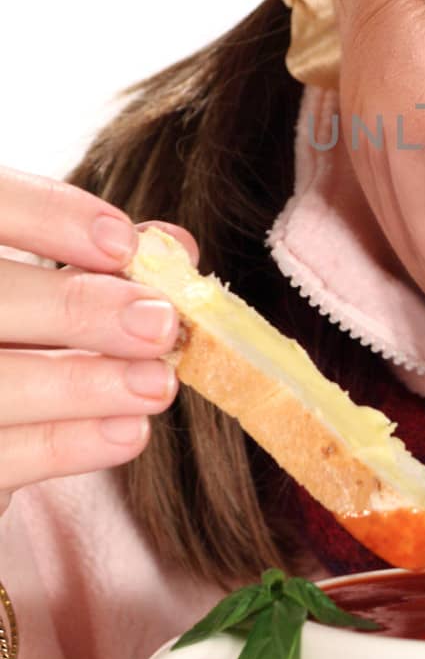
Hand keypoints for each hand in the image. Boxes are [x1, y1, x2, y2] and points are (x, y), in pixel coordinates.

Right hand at [0, 165, 196, 515]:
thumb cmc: (13, 339)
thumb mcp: (43, 291)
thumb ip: (96, 263)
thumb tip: (174, 248)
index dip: (47, 215)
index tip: (125, 242)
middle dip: (77, 309)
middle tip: (160, 323)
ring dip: (82, 384)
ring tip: (158, 384)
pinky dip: (66, 443)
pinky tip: (128, 431)